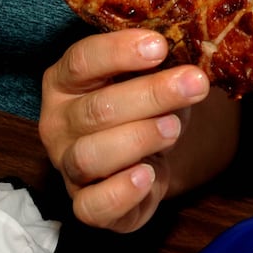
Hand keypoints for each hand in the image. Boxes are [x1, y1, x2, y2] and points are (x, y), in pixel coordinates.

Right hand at [38, 29, 210, 231]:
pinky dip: (121, 192)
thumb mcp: (145, 74)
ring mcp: (67, 166)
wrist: (145, 153)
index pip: (81, 60)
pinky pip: (93, 206)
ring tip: (173, 127)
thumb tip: (185, 47)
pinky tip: (148, 174)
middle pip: (96, 109)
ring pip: (91, 155)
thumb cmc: (139, 104)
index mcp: (64, 81)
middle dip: (150, 95)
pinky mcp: (85, 204)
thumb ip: (155, 61)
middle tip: (193, 83)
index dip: (119, 52)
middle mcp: (58, 123)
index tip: (160, 46)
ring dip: (139, 138)